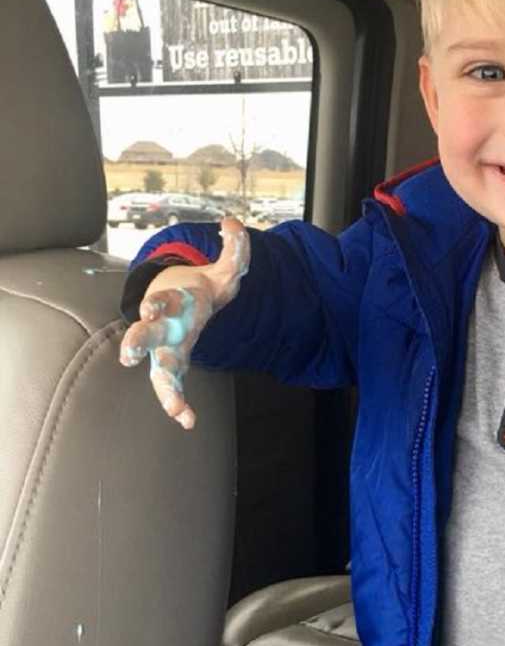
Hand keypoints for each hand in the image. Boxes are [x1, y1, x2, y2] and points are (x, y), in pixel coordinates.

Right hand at [119, 217, 249, 428]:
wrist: (191, 303)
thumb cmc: (205, 287)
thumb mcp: (225, 269)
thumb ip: (234, 248)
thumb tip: (233, 224)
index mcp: (175, 301)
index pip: (163, 301)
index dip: (156, 304)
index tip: (148, 309)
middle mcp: (164, 327)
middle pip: (146, 335)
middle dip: (136, 342)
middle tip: (128, 353)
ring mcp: (167, 349)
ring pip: (157, 370)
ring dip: (162, 387)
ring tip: (172, 408)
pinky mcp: (174, 364)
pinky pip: (172, 388)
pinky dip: (178, 404)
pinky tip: (187, 421)